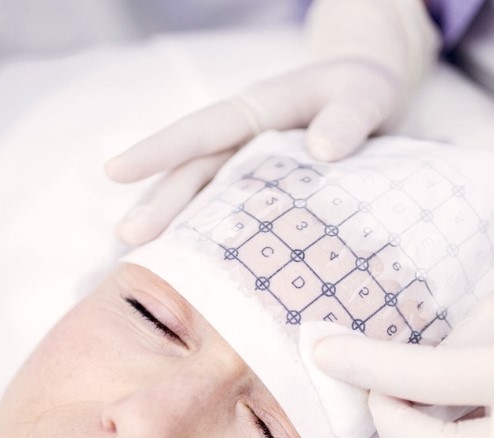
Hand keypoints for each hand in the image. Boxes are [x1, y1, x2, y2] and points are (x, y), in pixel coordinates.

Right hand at [105, 0, 438, 244]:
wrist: (377, 106)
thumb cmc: (367, 92)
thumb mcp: (368, 93)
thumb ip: (349, 117)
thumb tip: (322, 152)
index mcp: (256, 111)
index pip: (203, 130)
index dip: (160, 149)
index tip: (116, 170)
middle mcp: (243, 145)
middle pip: (193, 175)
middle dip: (158, 205)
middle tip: (127, 239)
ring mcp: (250, 177)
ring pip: (204, 206)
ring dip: (177, 236)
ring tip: (145, 270)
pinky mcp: (266, 205)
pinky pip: (237, 230)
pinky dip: (218, 255)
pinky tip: (199, 289)